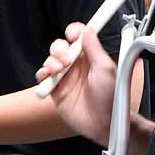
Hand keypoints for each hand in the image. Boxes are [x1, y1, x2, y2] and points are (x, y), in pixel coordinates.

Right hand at [35, 24, 116, 146]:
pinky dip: (42, 73)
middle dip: (59, 49)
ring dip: (51, 61)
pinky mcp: (55, 90)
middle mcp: (76, 65)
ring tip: (58, 69)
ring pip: (50, 59)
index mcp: (89, 58)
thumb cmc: (111, 98)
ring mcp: (65, 77)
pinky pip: (42, 76)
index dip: (73, 32)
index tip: (72, 33)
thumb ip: (94, 48)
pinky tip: (49, 76)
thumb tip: (88, 30)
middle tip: (66, 59)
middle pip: (60, 46)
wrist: (104, 124)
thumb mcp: (106, 69)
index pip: (78, 38)